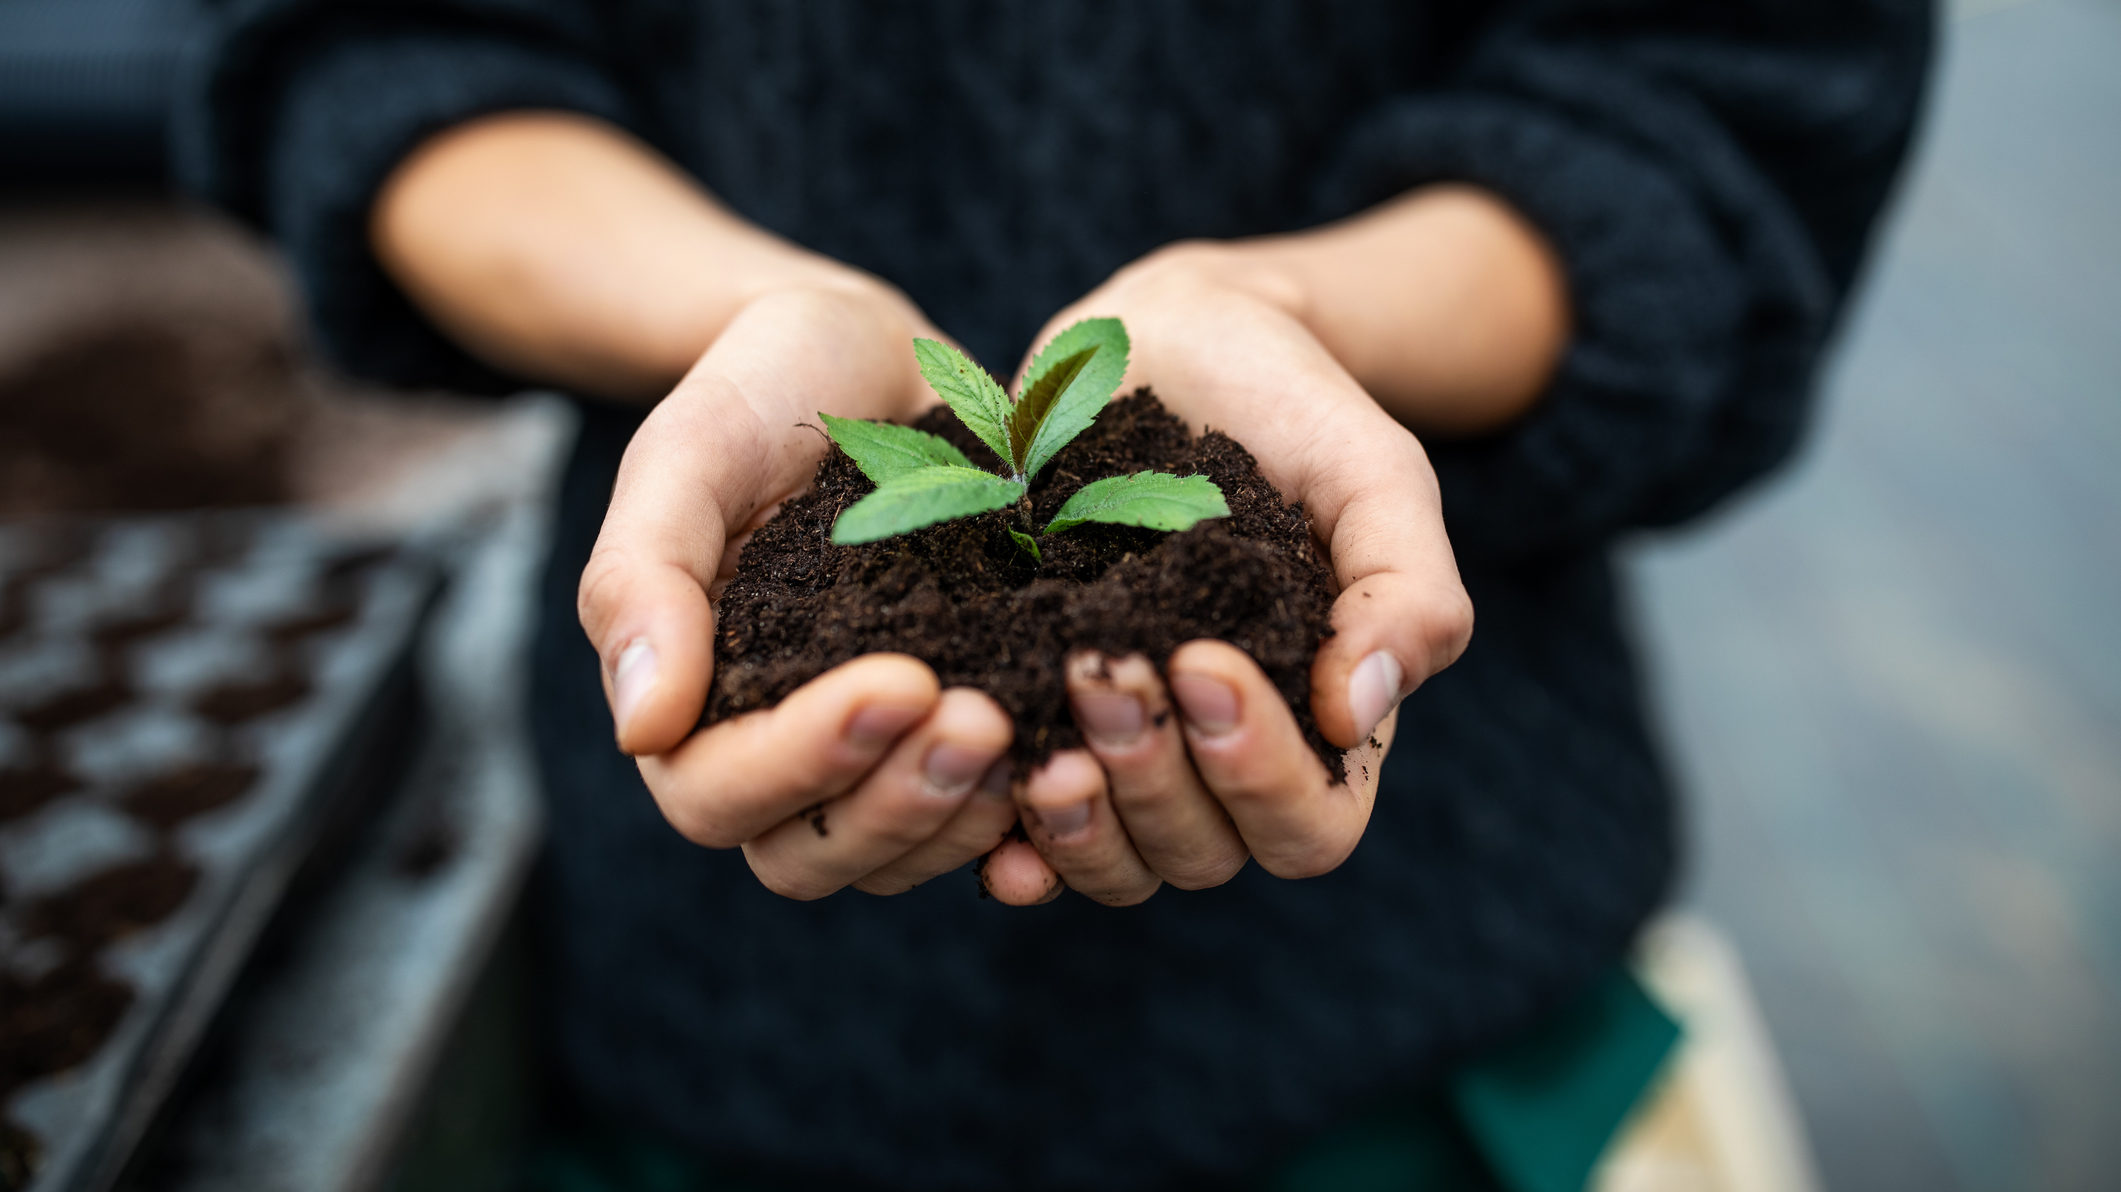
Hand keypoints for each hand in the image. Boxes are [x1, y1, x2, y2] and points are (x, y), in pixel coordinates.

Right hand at [579, 283, 1024, 898]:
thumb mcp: (687, 453)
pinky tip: (1085, 760)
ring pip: (900, 854)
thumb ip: (642, 579)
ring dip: (966, 817)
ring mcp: (873, 755)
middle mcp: (776, 750)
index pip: (717, 794)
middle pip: (810, 855)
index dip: (803, 761)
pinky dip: (1030, 814)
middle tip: (985, 719)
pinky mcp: (957, 733)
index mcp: (691, 701)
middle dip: (899, 804)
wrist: (866, 354)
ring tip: (1043, 738)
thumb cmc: (759, 390)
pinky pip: (983, 824)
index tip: (900, 682)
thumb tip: (642, 729)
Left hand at [980, 246, 1475, 905]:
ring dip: (1076, 820)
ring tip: (1036, 741)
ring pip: (1111, 860)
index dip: (1258, 773)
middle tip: (1100, 668)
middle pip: (1200, 854)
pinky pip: (1017, 828)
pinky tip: (976, 782)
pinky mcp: (1034, 721)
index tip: (1203, 660)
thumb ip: (1406, 591)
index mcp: (1320, 727)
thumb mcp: (1375, 475)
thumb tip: (1362, 712)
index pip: (1307, 826)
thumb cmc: (1292, 408)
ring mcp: (1125, 750)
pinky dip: (998, 831)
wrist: (1171, 340)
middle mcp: (1220, 762)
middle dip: (1151, 778)